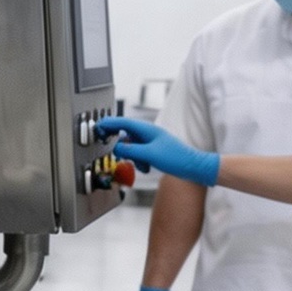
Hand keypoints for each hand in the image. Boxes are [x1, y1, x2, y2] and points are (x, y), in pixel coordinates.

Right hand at [98, 116, 220, 186]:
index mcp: (147, 129)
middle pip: (126, 134)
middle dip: (122, 146)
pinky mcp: (154, 149)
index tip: (97, 127)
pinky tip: (146, 167)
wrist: (194, 167)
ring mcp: (152, 141)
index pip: (122, 122)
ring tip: (141, 165)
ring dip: (132, 156)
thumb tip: (115, 148)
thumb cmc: (176, 159)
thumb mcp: (149, 155)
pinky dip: (139, 160)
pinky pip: (139, 152)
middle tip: (116, 153)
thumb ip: (129, 150)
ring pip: (132, 145)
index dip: (108, 124)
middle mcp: (148, 133)